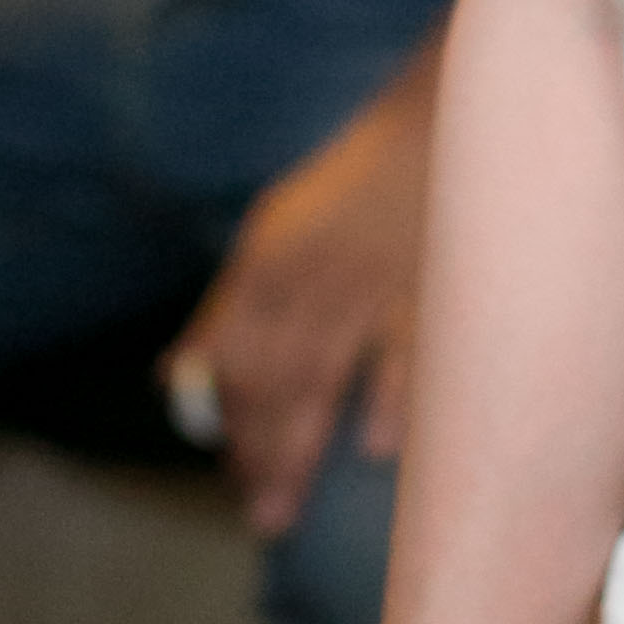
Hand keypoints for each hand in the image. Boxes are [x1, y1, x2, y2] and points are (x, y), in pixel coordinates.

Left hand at [166, 39, 444, 536]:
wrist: (451, 108)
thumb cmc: (359, 184)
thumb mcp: (277, 230)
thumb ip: (229, 304)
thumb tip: (172, 377)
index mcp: (271, 255)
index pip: (232, 353)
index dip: (230, 419)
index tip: (237, 474)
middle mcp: (312, 270)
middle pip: (272, 374)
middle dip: (258, 450)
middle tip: (259, 515)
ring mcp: (374, 278)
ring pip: (321, 373)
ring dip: (296, 446)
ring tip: (281, 507)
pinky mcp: (435, 281)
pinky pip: (406, 347)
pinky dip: (388, 396)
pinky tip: (374, 450)